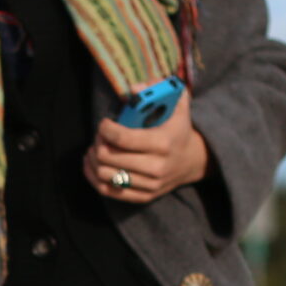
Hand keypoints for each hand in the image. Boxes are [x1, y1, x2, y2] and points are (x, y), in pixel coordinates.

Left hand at [87, 88, 205, 204]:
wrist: (193, 161)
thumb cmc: (178, 128)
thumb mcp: (177, 104)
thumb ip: (159, 89)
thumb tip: (134, 89)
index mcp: (163, 143)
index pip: (123, 138)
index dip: (106, 129)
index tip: (105, 123)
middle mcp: (156, 167)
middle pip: (109, 157)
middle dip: (98, 142)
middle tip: (100, 135)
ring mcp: (149, 185)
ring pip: (104, 174)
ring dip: (94, 158)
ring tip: (97, 147)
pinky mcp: (143, 197)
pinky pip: (107, 191)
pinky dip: (93, 176)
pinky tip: (92, 162)